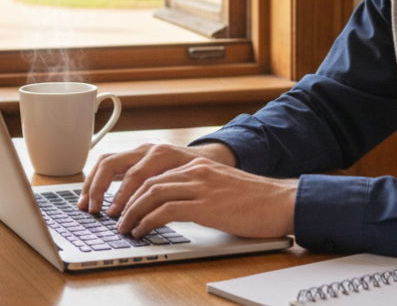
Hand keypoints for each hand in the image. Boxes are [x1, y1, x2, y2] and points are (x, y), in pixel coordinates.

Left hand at [116, 158, 296, 239]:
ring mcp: (201, 186)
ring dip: (132, 212)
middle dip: (125, 199)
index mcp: (198, 165)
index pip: (155, 172)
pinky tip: (141, 231)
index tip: (122, 203)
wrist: (282, 202)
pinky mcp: (206, 205)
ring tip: (123, 227)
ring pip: (152, 194)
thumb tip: (174, 207)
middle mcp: (196, 170)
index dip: (133, 188)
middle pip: (147, 181)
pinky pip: (166, 211)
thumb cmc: (256, 201)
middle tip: (114, 216)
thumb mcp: (221, 188)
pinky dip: (148, 221)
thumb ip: (199, 190)